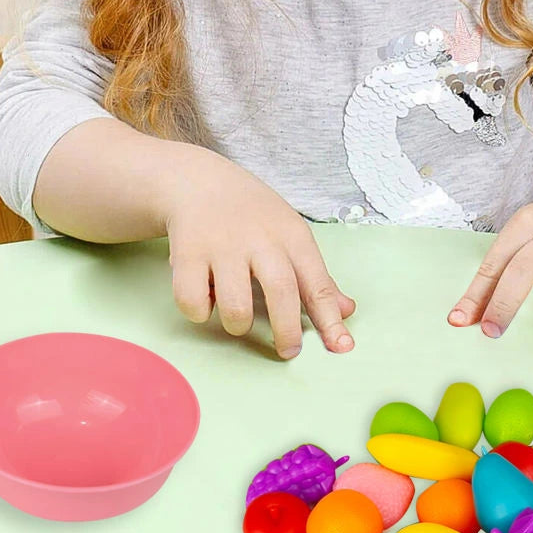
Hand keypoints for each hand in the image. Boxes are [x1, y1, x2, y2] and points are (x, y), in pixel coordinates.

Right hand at [162, 149, 354, 358]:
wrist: (197, 181)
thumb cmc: (252, 216)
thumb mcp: (290, 234)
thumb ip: (316, 276)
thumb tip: (346, 311)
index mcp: (292, 236)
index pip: (317, 282)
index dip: (330, 319)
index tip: (341, 346)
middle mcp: (259, 239)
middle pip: (281, 293)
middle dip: (287, 332)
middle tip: (287, 351)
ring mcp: (222, 246)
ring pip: (236, 307)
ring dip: (238, 325)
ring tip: (236, 317)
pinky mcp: (187, 254)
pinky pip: (194, 302)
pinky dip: (200, 311)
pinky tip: (205, 298)